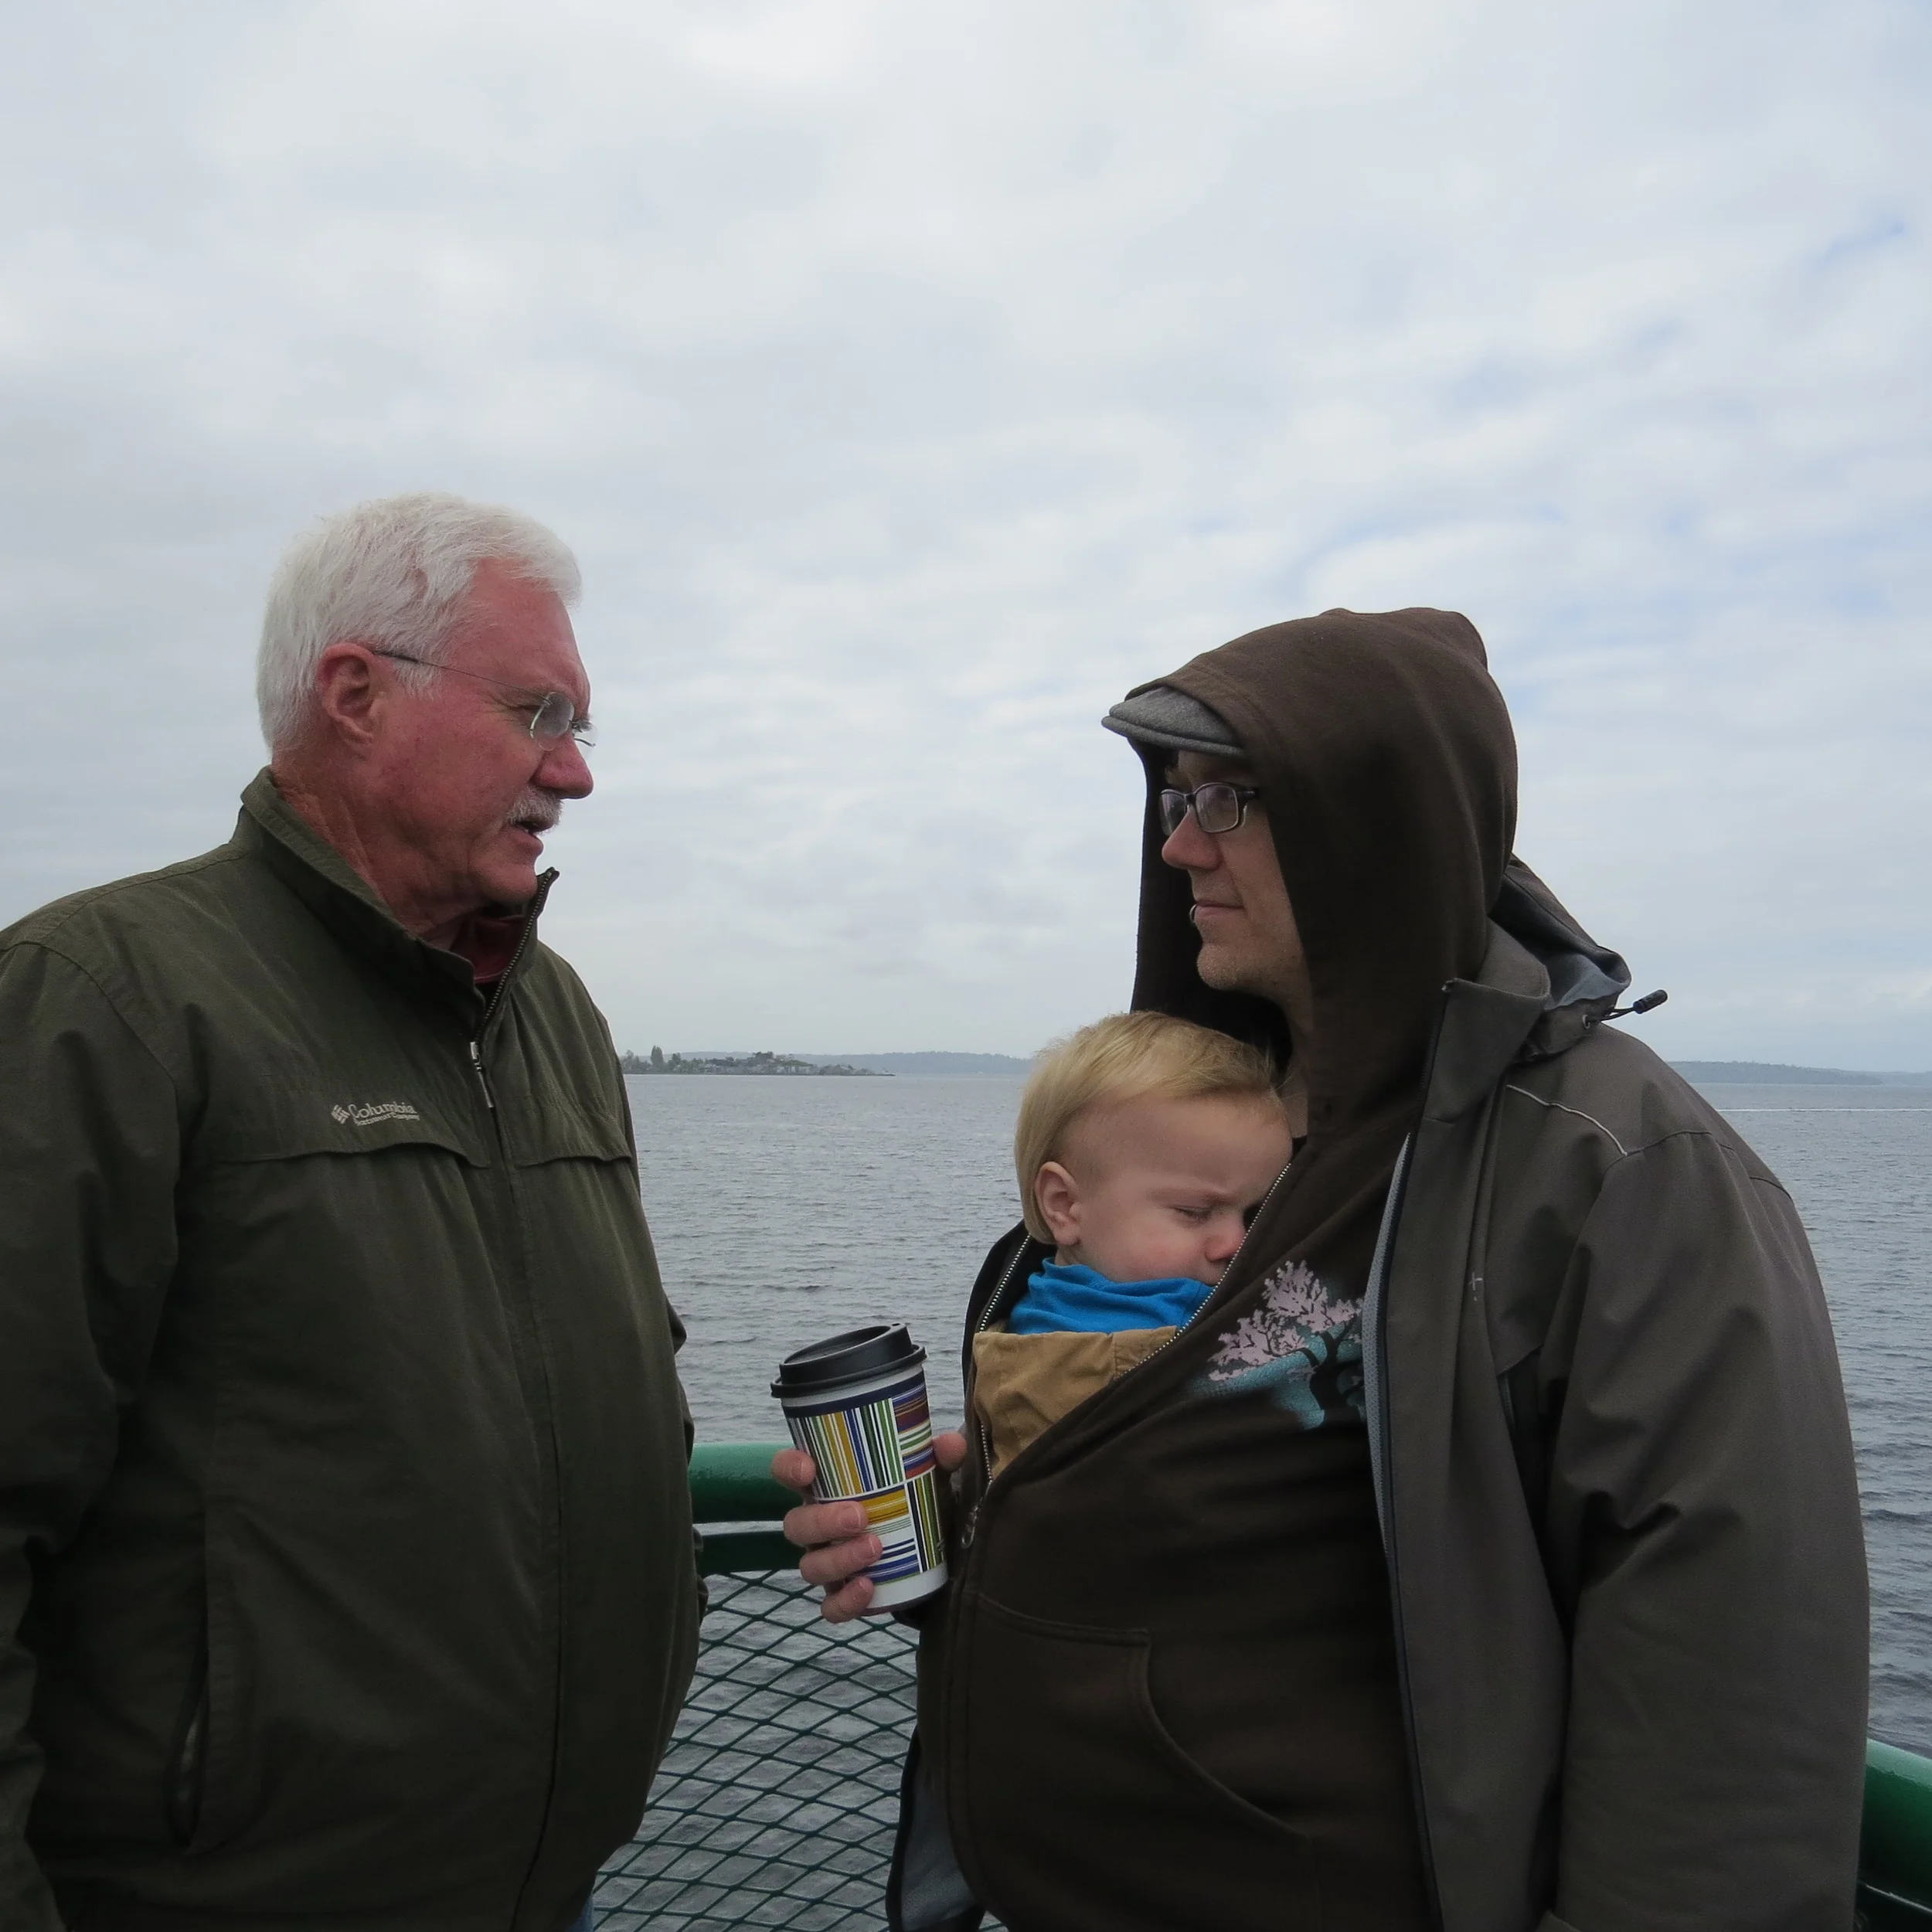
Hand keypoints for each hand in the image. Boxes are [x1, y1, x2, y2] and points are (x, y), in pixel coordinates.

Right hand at [773, 1432, 967, 1623]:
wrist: (937, 1552)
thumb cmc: (917, 1500)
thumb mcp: (931, 1474)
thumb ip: (941, 1457)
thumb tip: (951, 1444)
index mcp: (827, 1485)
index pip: (787, 1470)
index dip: (788, 1467)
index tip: (808, 1469)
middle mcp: (819, 1524)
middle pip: (796, 1524)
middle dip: (822, 1521)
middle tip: (859, 1517)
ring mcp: (828, 1562)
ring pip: (810, 1567)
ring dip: (839, 1559)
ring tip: (875, 1548)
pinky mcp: (845, 1595)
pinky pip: (831, 1607)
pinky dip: (846, 1600)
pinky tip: (869, 1587)